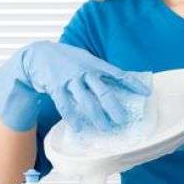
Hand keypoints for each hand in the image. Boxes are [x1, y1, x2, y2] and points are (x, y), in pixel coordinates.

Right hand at [0, 41, 149, 131]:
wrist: (37, 54)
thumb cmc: (66, 59)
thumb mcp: (85, 59)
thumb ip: (100, 70)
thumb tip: (120, 81)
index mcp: (95, 64)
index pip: (118, 74)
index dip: (133, 84)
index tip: (147, 93)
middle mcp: (84, 71)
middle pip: (103, 91)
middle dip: (114, 107)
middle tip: (122, 120)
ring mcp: (70, 79)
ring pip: (86, 101)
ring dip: (96, 116)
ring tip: (105, 128)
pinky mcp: (55, 87)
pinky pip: (65, 105)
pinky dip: (72, 118)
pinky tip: (79, 128)